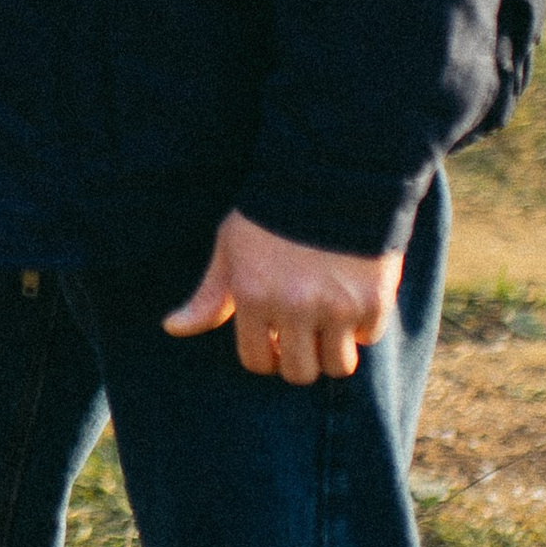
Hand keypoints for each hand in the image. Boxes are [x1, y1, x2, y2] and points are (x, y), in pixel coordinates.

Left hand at [163, 211, 402, 384]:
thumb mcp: (231, 248)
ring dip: (334, 351)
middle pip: (299, 373)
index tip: (277, 342)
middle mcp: (294, 307)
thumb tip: (172, 328)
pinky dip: (363, 326)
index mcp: (253, 297)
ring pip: (338, 366)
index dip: (267, 356)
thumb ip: (209, 295)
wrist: (333, 174)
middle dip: (300, 360)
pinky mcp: (373, 300)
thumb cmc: (271, 211)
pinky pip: (369, 337)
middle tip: (306, 338)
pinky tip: (354, 300)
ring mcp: (336, 306)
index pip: (257, 361)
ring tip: (331, 325)